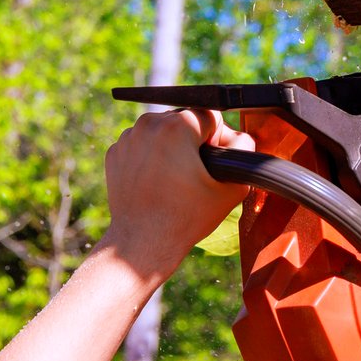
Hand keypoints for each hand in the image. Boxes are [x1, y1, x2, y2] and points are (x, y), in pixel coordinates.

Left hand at [100, 109, 253, 280]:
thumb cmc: (186, 217)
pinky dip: (150, 157)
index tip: (212, 165)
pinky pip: (141, 144)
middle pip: (185, 121)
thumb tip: (238, 137)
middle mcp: (149, 123)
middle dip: (193, 142)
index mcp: (177, 125)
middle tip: (194, 175)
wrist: (143, 242)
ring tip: (174, 179)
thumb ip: (245, 152)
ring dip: (171, 147)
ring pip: (161, 131)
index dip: (219, 141)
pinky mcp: (115, 153)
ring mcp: (128, 138)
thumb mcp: (232, 186)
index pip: (211, 117)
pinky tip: (155, 181)